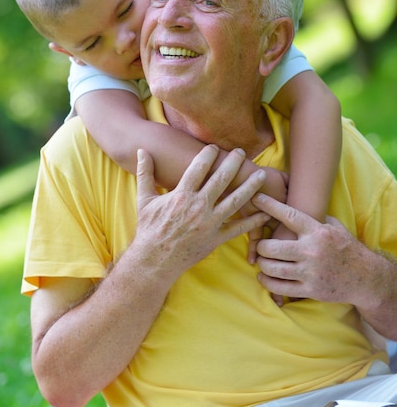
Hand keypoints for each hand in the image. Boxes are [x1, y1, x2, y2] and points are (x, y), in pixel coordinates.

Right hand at [134, 145, 270, 280]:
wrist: (154, 260)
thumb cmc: (149, 228)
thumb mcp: (144, 199)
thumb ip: (145, 173)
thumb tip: (140, 151)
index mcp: (181, 195)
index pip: (199, 167)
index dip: (208, 154)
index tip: (216, 147)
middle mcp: (198, 206)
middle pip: (221, 179)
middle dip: (234, 163)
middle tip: (242, 152)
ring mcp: (209, 223)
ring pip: (235, 201)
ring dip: (250, 186)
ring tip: (261, 174)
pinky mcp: (216, 239)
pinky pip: (239, 228)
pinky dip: (254, 220)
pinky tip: (265, 212)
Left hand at [252, 193, 368, 303]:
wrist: (365, 277)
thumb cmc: (346, 248)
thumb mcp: (335, 227)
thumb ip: (316, 217)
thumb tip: (299, 203)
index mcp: (317, 232)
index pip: (289, 216)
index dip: (271, 206)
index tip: (257, 199)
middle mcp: (312, 251)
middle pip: (273, 248)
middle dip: (261, 246)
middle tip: (260, 245)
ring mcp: (310, 272)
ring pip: (274, 269)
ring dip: (262, 264)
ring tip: (261, 260)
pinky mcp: (310, 290)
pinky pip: (280, 288)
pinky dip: (267, 282)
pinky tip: (264, 277)